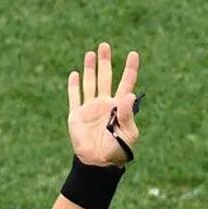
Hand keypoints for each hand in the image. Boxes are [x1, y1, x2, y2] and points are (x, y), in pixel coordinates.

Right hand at [67, 42, 139, 166]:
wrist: (97, 163)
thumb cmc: (117, 151)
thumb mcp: (128, 134)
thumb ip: (128, 115)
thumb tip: (130, 95)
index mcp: (120, 107)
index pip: (126, 83)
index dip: (130, 69)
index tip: (133, 54)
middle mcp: (105, 104)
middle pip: (105, 77)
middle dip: (105, 61)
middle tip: (104, 45)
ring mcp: (90, 108)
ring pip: (90, 83)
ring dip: (90, 68)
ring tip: (91, 53)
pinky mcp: (76, 115)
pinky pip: (74, 97)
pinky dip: (74, 86)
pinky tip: (75, 74)